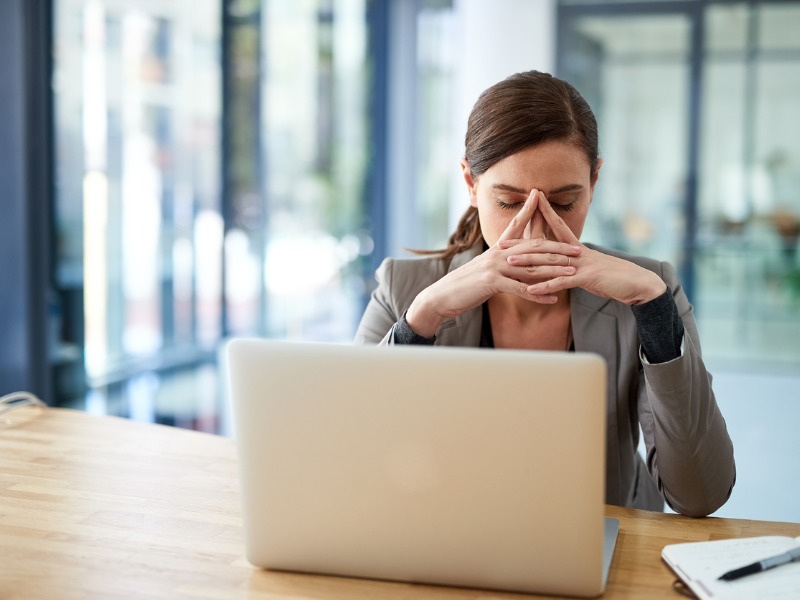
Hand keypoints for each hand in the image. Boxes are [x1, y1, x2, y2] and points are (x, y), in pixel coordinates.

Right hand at [406, 190, 580, 336]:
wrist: (442, 296)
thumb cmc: (464, 284)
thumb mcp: (483, 269)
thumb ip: (499, 262)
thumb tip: (512, 259)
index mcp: (496, 248)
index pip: (516, 225)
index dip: (530, 212)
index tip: (541, 198)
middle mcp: (497, 253)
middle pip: (533, 247)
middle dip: (557, 248)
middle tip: (577, 249)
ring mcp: (494, 267)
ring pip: (531, 268)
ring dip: (553, 271)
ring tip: (572, 273)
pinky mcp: (492, 283)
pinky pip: (520, 288)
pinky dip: (537, 294)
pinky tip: (553, 298)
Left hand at [500, 194, 666, 305]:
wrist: (638, 283)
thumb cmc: (613, 277)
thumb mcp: (590, 268)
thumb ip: (574, 264)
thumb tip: (560, 265)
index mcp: (577, 247)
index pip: (557, 226)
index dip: (543, 214)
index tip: (529, 204)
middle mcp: (577, 251)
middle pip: (545, 244)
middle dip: (522, 243)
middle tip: (501, 242)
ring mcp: (582, 263)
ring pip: (550, 261)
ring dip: (528, 263)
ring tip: (508, 263)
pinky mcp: (587, 278)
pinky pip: (562, 282)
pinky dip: (545, 286)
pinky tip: (530, 291)